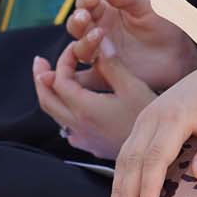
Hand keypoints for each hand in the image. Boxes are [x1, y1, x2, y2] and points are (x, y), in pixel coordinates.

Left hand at [33, 41, 154, 160]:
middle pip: (47, 100)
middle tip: (39, 61)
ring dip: (49, 94)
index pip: (60, 80)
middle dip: (40, 78)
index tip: (75, 48)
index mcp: (85, 108)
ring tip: (50, 80)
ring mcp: (83, 138)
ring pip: (55, 115)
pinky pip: (67, 128)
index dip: (63, 61)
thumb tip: (100, 43)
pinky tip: (72, 108)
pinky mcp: (92, 146)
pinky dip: (62, 113)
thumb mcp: (133, 87)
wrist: (157, 152)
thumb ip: (112, 65)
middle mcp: (78, 125)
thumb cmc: (149, 119)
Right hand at [66, 0, 196, 91]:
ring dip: (83, 41)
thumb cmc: (167, 26)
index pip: (87, 4)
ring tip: (98, 35)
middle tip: (85, 17)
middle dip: (78, 19)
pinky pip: (84, 77)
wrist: (181, 55)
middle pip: (77, 25)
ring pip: (79, 48)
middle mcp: (99, 32)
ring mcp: (100, 54)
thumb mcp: (151, 6)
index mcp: (107, 12)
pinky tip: (82, 67)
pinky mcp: (104, 74)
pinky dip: (76, 75)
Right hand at [109, 59, 196, 196]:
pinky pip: (129, 149)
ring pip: (126, 155)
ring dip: (119, 186)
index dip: (149, 186)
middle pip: (134, 158)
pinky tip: (120, 195)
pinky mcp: (145, 120)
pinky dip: (122, 174)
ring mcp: (146, 116)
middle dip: (126, 193)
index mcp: (176, 115)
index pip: (156, 156)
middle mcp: (154, 115)